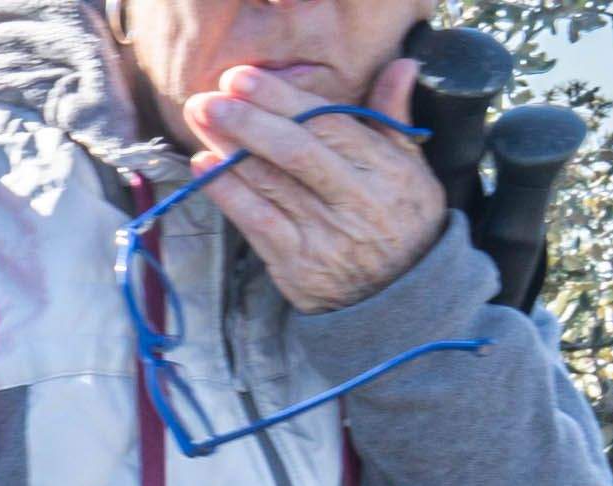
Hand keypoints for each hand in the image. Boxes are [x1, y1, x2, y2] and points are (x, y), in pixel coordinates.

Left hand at [186, 64, 459, 309]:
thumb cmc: (400, 217)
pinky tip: (205, 166)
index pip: (329, 124)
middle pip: (295, 150)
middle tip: (210, 98)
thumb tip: (399, 64)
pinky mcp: (296, 262)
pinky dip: (227, 191)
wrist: (400, 294)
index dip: (283, 99)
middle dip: (248, 120)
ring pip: (269, 182)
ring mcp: (324, 233)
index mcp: (385, 169)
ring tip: (201, 120)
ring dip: (228, 148)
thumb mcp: (410, 165)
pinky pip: (255, 220)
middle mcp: (355, 198)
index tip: (246, 79)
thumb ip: (392, 116)